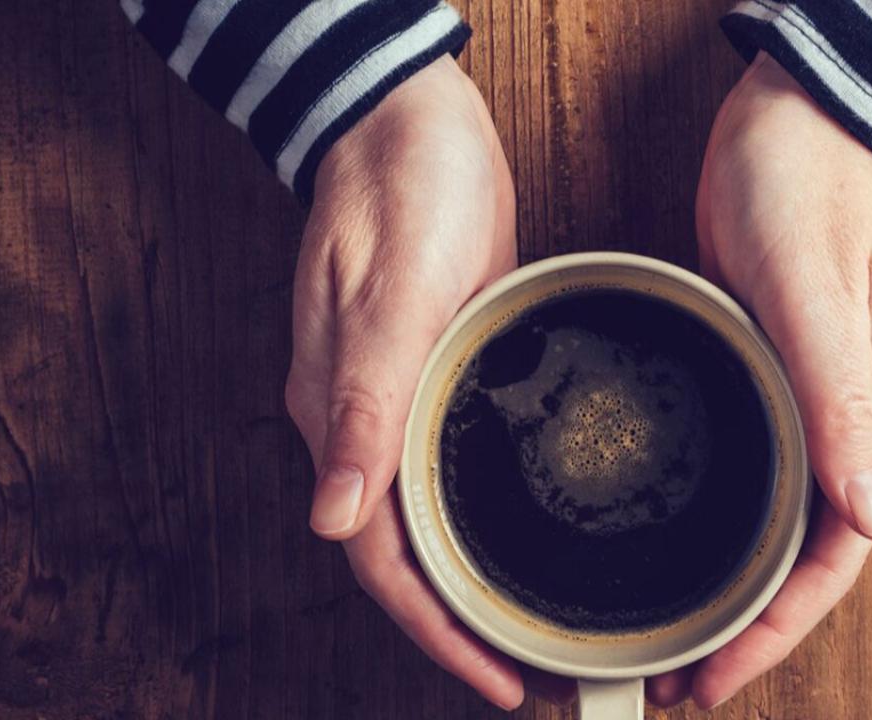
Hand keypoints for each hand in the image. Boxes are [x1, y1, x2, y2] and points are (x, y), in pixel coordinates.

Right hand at [285, 55, 528, 708]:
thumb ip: (364, 407)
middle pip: (408, 554)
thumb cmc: (401, 192)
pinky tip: (529, 530)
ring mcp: (403, 398)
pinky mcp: (441, 370)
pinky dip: (487, 515)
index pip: (382, 560)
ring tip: (537, 623)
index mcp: (344, 416)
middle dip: (464, 624)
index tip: (497, 679)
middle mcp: (367, 422)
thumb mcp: (390, 296)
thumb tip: (334, 518)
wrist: (410, 125)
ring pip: (433, 518)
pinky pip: (455, 468)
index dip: (438, 632)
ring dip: (479, 578)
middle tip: (535, 669)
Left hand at [647, 53, 871, 708]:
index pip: (834, 555)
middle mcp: (850, 425)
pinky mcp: (776, 380)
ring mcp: (814, 405)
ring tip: (680, 636)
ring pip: (783, 526)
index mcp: (871, 416)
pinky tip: (686, 544)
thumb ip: (843, 402)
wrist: (791, 123)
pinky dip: (726, 527)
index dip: (777, 628)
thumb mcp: (811, 292)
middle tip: (683, 680)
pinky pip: (760, 478)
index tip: (718, 676)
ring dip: (738, 589)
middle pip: (808, 557)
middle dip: (753, 629)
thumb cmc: (801, 190)